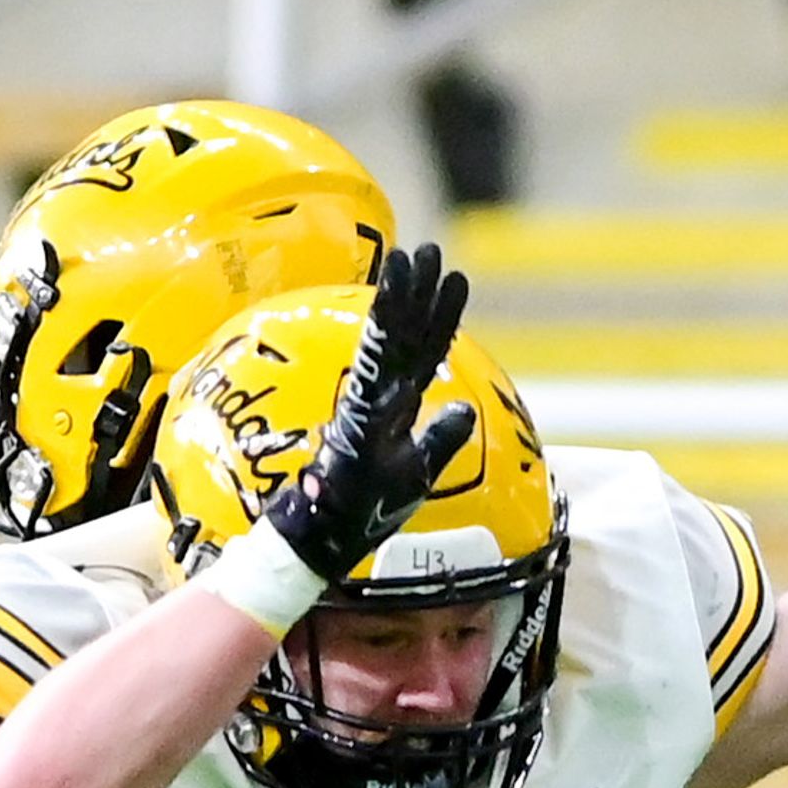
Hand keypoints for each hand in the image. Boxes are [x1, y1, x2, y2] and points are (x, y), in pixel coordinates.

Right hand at [266, 242, 478, 587]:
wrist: (325, 537)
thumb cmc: (365, 513)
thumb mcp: (418, 474)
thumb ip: (440, 438)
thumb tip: (462, 408)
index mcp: (394, 410)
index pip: (424, 355)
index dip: (441, 319)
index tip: (455, 280)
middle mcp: (380, 398)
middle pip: (406, 336)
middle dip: (420, 293)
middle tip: (430, 250)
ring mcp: (366, 403)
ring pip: (390, 340)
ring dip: (405, 296)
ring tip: (417, 256)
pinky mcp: (356, 413)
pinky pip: (376, 363)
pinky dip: (386, 329)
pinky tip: (394, 298)